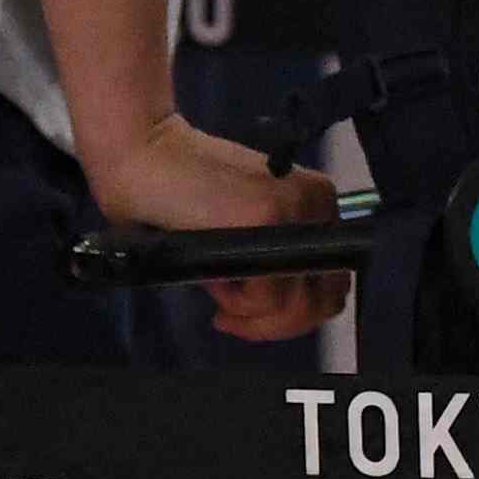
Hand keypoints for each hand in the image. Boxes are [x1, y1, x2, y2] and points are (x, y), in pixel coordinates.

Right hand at [81, 117, 352, 341]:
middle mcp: (319, 204)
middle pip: (324, 300)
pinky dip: (236, 301)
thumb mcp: (245, 234)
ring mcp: (299, 209)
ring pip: (296, 306)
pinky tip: (212, 280)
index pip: (334, 283)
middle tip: (231, 319)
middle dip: (275, 324)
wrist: (144, 154)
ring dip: (249, 314)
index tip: (252, 316)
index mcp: (318, 204)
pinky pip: (268, 296)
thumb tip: (291, 315)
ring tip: (215, 289)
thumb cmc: (181, 197)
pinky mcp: (270, 216)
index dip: (295, 314)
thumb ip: (275, 263)